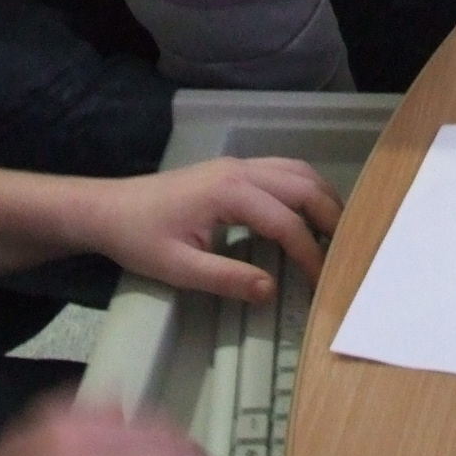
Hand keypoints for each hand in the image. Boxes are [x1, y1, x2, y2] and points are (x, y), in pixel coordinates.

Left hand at [78, 155, 342, 300]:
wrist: (106, 209)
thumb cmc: (138, 239)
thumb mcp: (178, 268)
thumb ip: (226, 278)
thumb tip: (271, 290)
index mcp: (228, 193)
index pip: (286, 222)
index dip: (309, 254)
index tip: (322, 282)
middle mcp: (239, 170)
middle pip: (303, 186)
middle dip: (331, 218)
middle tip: (348, 252)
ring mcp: (237, 165)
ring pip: (297, 171)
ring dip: (322, 198)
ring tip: (337, 233)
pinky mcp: (232, 169)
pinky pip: (282, 170)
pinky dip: (305, 189)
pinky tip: (309, 212)